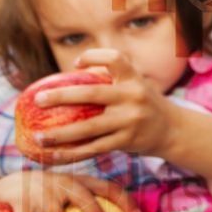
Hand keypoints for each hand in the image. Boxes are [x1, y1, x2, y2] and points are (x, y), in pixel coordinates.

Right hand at [0, 170, 139, 211]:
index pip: (107, 187)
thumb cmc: (46, 194)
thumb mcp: (68, 192)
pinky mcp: (21, 201)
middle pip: (84, 198)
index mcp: (78, 180)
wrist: (8, 183)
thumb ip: (86, 202)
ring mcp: (41, 191)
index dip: (124, 200)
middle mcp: (62, 183)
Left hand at [33, 50, 173, 161]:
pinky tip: (53, 155)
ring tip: (38, 136)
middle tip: (38, 99)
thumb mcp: (136, 85)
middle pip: (92, 93)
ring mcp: (131, 120)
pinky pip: (94, 148)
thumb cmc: (144, 104)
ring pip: (89, 127)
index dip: (93, 56)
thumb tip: (66, 77)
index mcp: (134, 79)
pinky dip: (72, 153)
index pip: (114, 59)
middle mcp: (133, 96)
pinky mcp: (127, 141)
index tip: (75, 64)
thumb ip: (111, 79)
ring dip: (61, 134)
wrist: (173, 130)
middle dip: (62, 96)